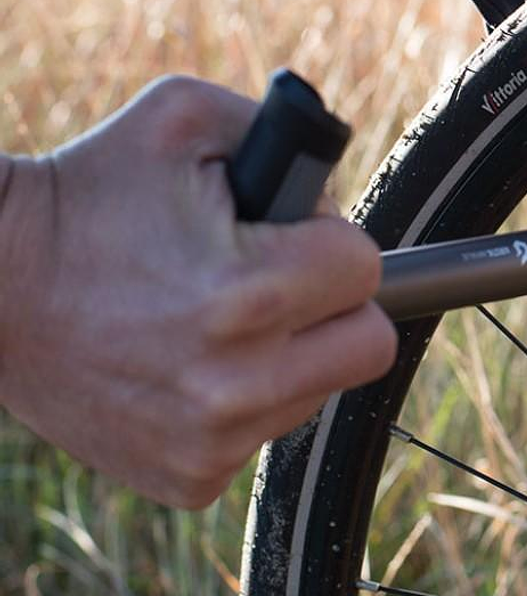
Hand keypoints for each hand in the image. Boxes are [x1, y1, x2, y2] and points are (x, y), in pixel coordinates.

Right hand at [0, 76, 395, 507]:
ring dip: (291, 353)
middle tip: (282, 281)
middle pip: (369, 345)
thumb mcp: (187, 117)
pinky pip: (265, 431)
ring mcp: (213, 440)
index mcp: (249, 293)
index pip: (368, 269)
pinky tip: (187, 364)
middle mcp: (237, 382)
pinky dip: (244, 399)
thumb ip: (292, 138)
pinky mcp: (190, 477)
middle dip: (336, 305)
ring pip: (319, 389)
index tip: (292, 237)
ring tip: (217, 318)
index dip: (331, 241)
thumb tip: (338, 198)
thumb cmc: (89, 192)